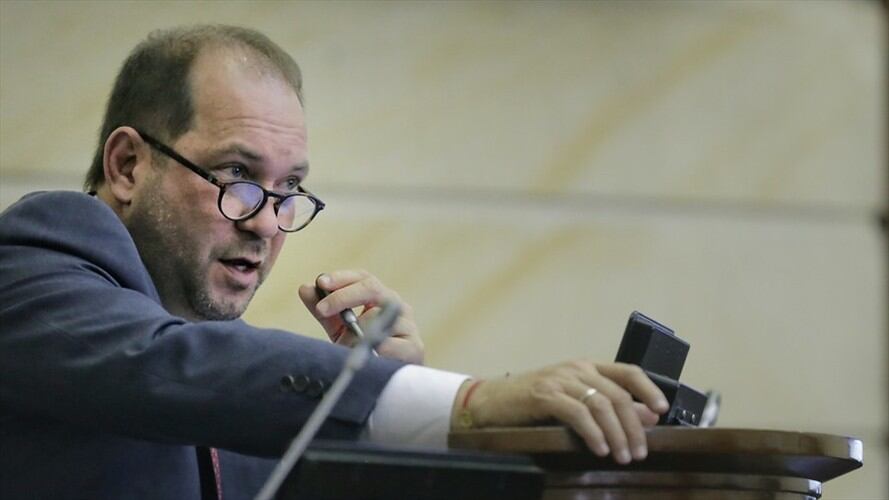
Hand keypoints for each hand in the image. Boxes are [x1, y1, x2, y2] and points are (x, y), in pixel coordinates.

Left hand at [298, 270, 423, 363]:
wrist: (387, 386)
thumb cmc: (365, 354)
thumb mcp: (340, 330)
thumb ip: (324, 311)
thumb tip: (305, 288)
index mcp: (381, 299)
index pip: (363, 279)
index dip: (341, 278)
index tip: (320, 283)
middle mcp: (397, 307)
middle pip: (372, 289)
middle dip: (343, 296)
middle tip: (323, 309)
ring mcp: (408, 326)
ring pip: (377, 318)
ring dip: (355, 331)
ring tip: (345, 347)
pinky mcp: (414, 348)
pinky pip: (388, 344)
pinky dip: (372, 349)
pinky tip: (365, 356)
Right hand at [452, 361, 667, 463]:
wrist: (488, 402)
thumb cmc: (530, 404)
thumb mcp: (571, 401)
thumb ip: (606, 406)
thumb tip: (646, 416)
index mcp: (586, 367)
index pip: (628, 371)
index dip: (648, 389)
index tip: (662, 410)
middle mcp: (576, 369)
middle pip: (618, 394)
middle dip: (634, 426)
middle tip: (639, 452)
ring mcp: (559, 380)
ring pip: (601, 404)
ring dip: (617, 434)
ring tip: (622, 456)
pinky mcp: (543, 395)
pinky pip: (577, 413)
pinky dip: (593, 433)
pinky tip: (598, 449)